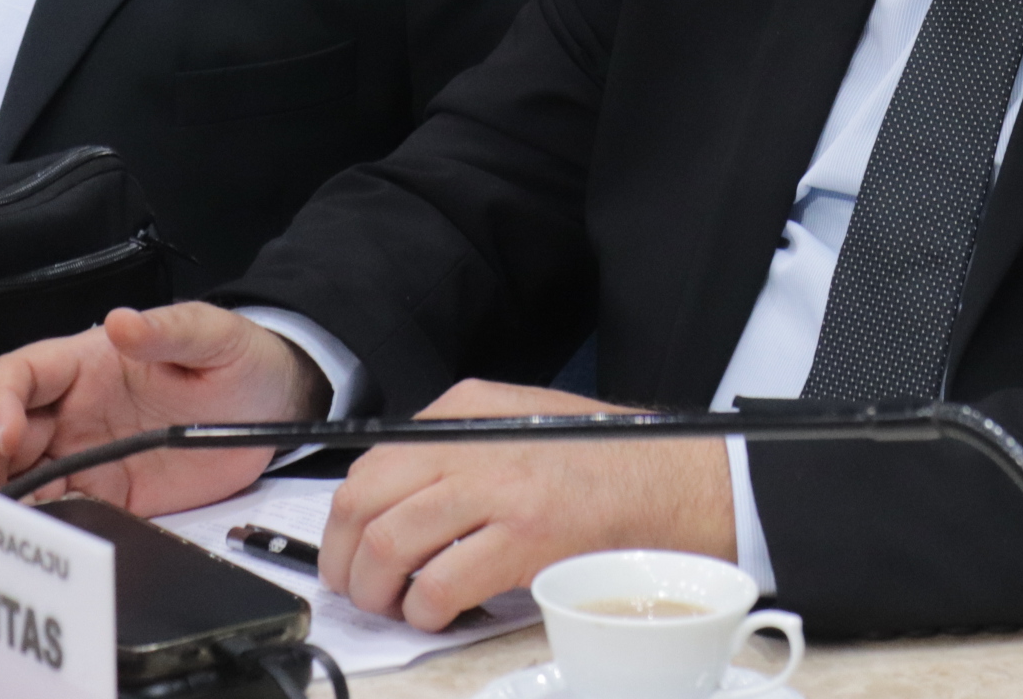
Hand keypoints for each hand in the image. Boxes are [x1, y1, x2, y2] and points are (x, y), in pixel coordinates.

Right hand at [0, 302, 326, 514]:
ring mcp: (87, 458)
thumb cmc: (241, 359)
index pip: (18, 375)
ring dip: (2, 504)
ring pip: (20, 482)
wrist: (281, 407)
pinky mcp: (110, 496)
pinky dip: (46, 531)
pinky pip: (63, 515)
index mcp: (86, 365)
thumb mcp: (215, 336)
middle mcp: (73, 412)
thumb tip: (120, 323)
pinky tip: (43, 548)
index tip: (6, 433)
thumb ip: (170, 330)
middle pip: (0, 437)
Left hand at [320, 379, 733, 630]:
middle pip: (364, 499)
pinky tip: (437, 614)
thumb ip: (462, 445)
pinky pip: (437, 584)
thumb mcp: (524, 423)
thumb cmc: (606, 462)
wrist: (677, 480)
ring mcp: (499, 487)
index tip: (347, 549)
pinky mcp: (524, 536)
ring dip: (378, 590)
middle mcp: (474, 440)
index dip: (347, 518)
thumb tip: (398, 498)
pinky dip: (424, 610)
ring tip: (396, 606)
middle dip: (345, 556)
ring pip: (388, 543)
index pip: (373, 460)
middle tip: (358, 587)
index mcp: (468, 409)